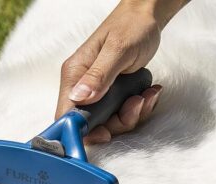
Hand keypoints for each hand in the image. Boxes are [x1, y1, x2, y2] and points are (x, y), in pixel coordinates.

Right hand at [56, 0, 183, 142]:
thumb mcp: (118, 50)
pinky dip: (139, 108)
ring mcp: (98, 91)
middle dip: (118, 122)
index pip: (66, 115)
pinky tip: (149, 92)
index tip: (107, 133)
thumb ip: (99, 75)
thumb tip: (79, 98)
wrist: (147, 17)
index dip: (82, 131)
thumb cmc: (131, 26)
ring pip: (110, 121)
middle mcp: (82, 86)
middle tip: (137, 103)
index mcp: (74, 75)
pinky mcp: (112, 94)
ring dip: (133, 114)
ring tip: (147, 94)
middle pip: (92, 124)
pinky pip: (122, 113)